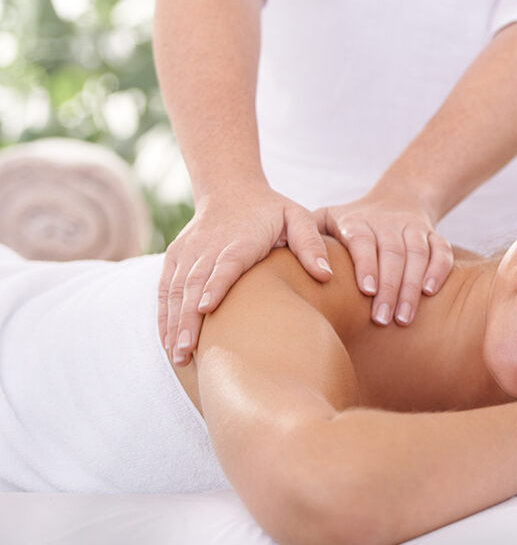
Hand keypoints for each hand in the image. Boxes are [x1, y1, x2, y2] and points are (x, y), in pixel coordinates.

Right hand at [159, 184, 331, 364]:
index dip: (215, 284)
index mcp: (240, 238)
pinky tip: (167, 343)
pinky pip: (165, 288)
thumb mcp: (297, 217)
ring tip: (177, 356)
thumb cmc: (270, 209)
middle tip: (188, 352)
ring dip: (174, 322)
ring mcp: (189, 252)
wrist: (230, 188)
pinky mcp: (176, 257)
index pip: (226, 263)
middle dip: (189, 318)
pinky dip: (163, 315)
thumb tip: (325, 274)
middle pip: (195, 282)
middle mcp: (209, 245)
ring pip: (176, 289)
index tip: (207, 308)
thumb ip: (311, 243)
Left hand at [314, 188, 452, 325]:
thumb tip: (283, 263)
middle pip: (392, 253)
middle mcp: (387, 223)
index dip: (367, 264)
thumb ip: (306, 237)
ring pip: (417, 254)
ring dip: (413, 285)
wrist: (399, 198)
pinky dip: (439, 268)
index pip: (363, 241)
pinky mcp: (432, 234)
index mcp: (357, 221)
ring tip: (405, 318)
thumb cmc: (351, 221)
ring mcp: (412, 228)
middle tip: (384, 320)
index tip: (367, 291)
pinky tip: (430, 292)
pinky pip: (441, 249)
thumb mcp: (326, 218)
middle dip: (390, 287)